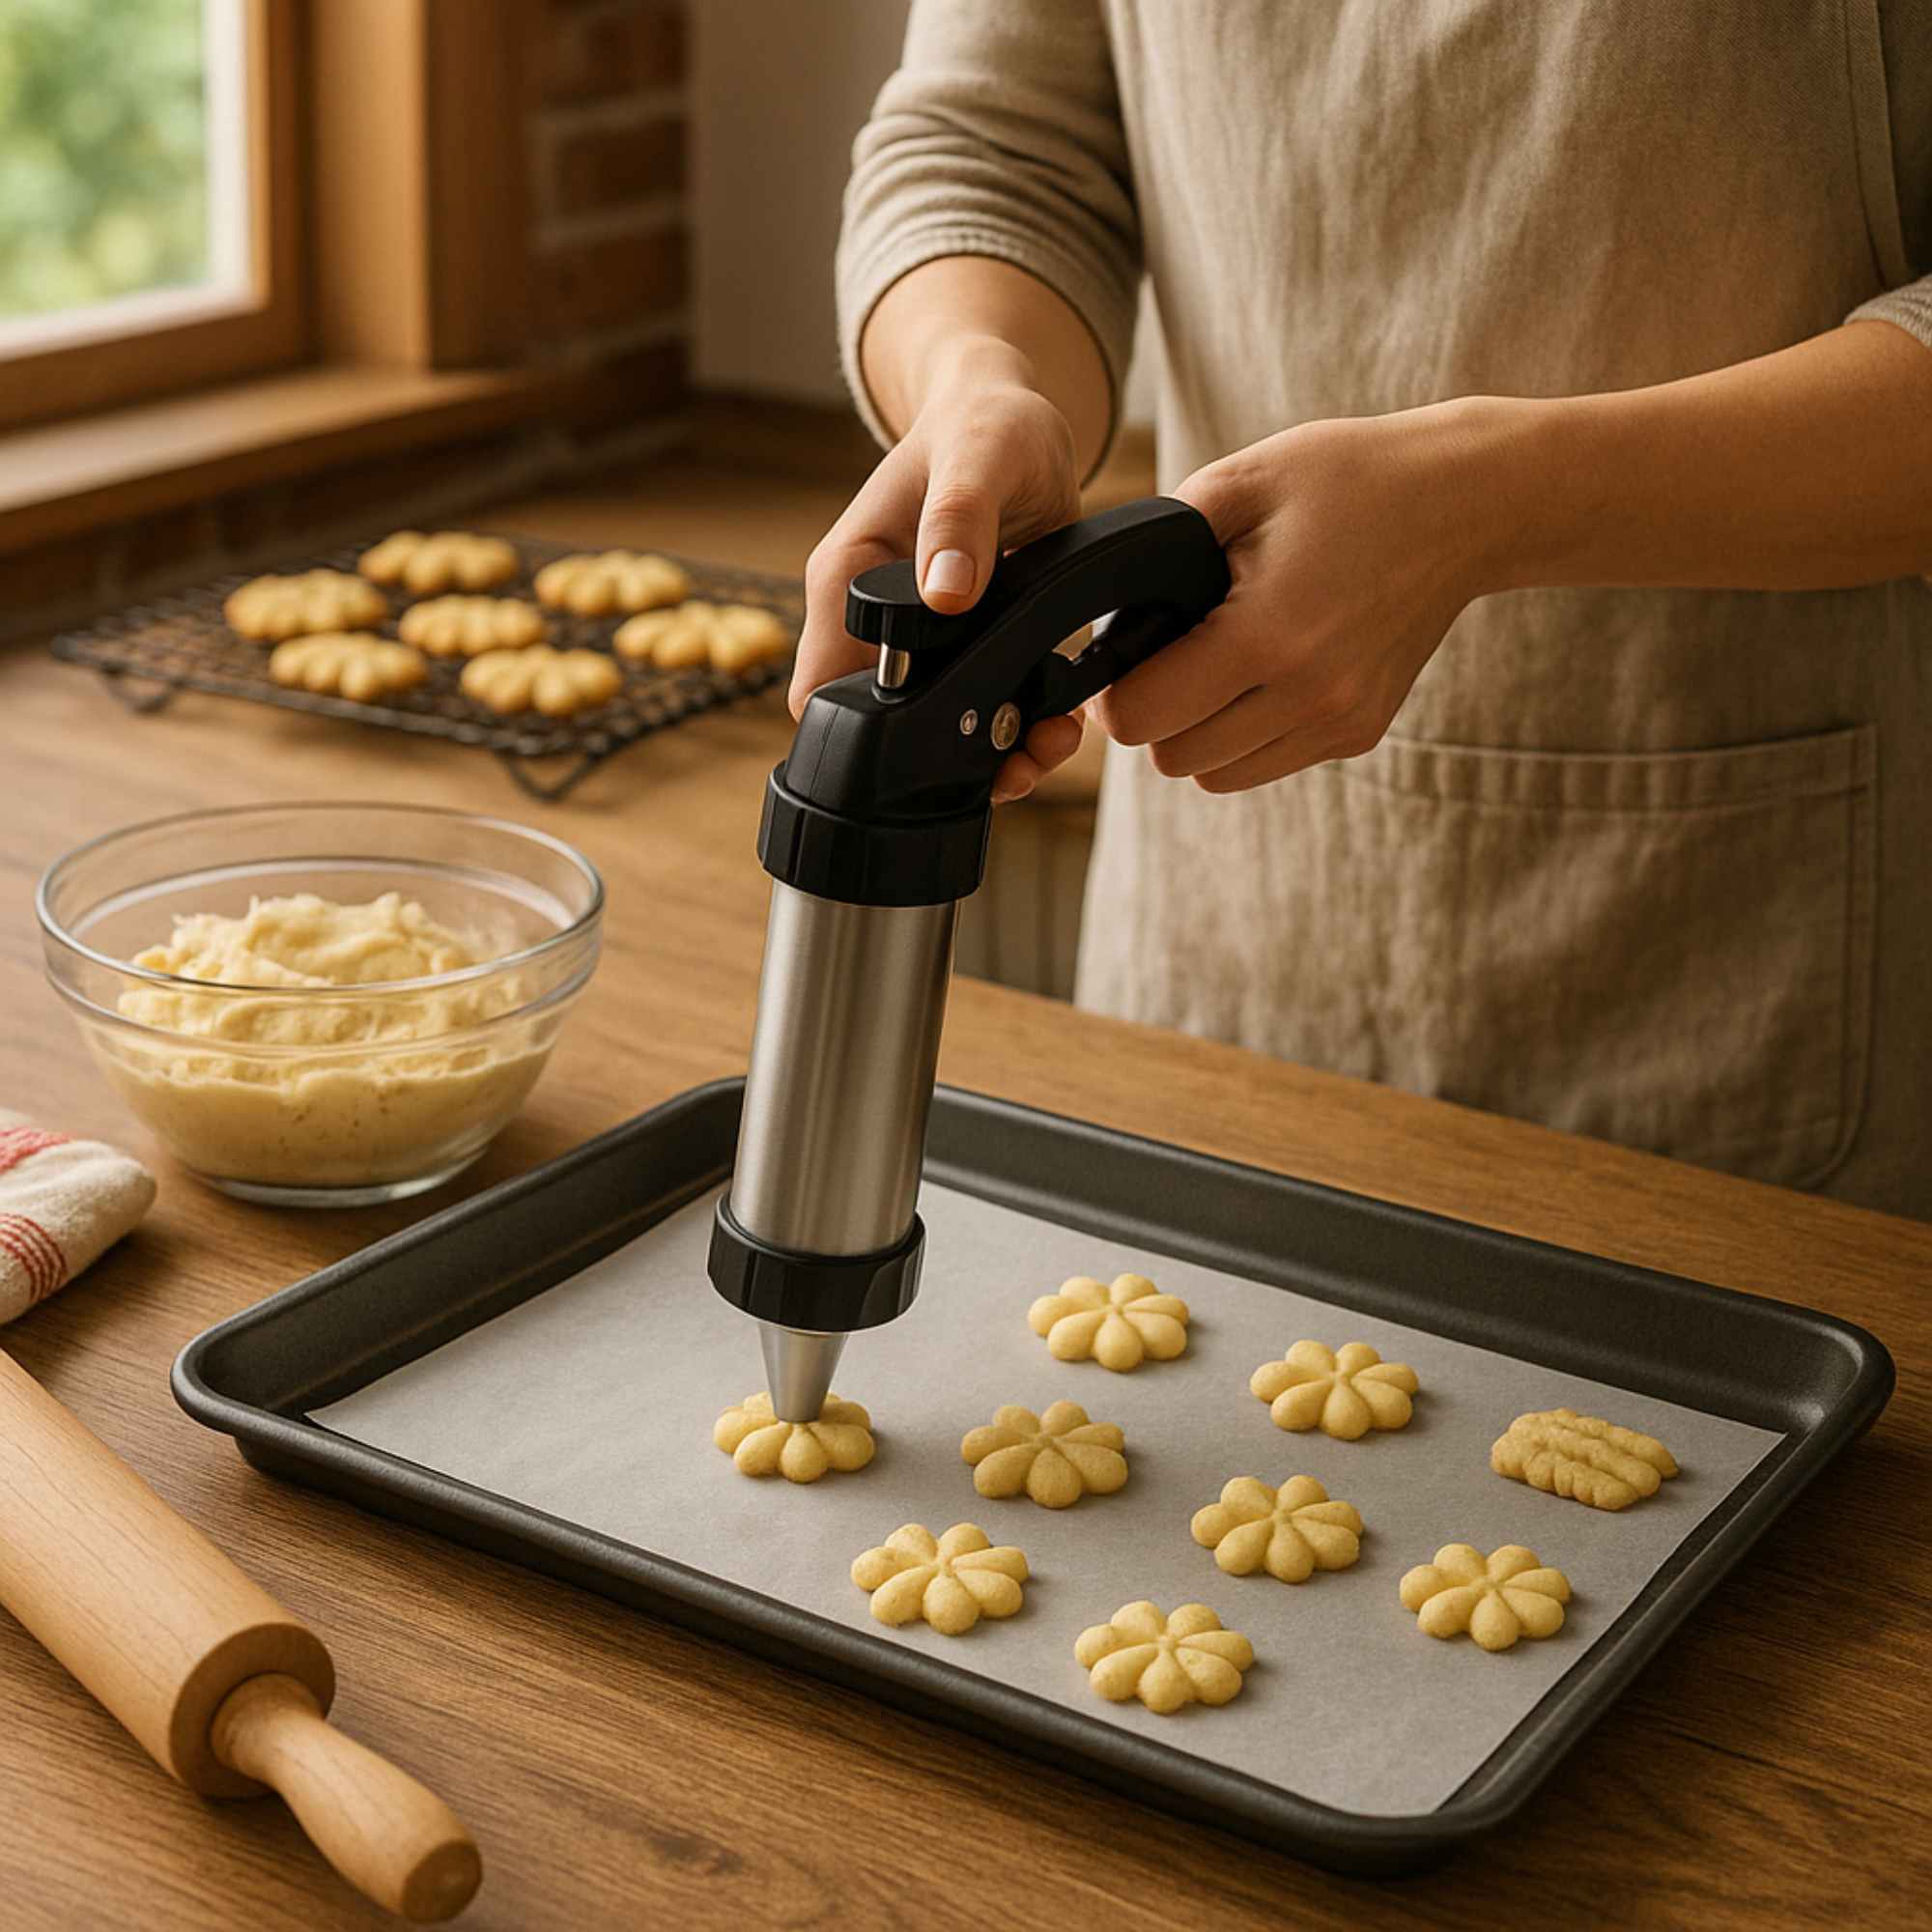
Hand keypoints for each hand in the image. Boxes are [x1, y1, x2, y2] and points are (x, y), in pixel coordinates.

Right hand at [792, 346, 1089, 801]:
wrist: (1015, 423)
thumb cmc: (984, 425)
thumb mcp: (978, 457)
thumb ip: (959, 520)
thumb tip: (944, 594)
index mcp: (848, 582)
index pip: (822, 693)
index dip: (870, 738)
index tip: (940, 744)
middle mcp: (876, 627)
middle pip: (886, 731)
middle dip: (948, 760)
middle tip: (1020, 757)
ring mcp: (922, 648)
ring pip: (938, 736)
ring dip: (996, 757)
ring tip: (1052, 739)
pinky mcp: (970, 653)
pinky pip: (984, 716)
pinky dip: (1023, 732)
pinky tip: (1062, 719)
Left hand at [1088, 403, 1505, 790]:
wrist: (1468, 503)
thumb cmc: (1350, 479)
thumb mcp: (1241, 480)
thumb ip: (1157, 545)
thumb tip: (1103, 610)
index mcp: (1266, 635)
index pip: (1143, 718)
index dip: (1115, 691)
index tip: (1126, 651)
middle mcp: (1307, 695)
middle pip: (1173, 758)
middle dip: (1155, 712)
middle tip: (1169, 653)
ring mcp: (1339, 721)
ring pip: (1216, 775)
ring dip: (1198, 732)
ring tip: (1217, 663)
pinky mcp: (1359, 732)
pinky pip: (1265, 764)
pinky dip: (1245, 735)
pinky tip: (1265, 672)